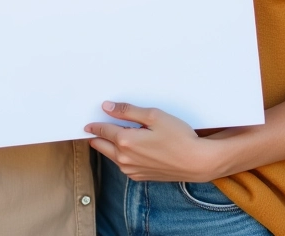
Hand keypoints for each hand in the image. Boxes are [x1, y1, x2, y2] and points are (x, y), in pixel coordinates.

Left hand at [84, 101, 222, 181]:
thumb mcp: (153, 116)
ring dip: (107, 146)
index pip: (103, 130)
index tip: (88, 122)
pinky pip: (122, 165)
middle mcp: (124, 159)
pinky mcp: (139, 176)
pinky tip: (126, 147)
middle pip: (101, 146)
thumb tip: (107, 107)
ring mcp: (131, 170)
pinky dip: (119, 155)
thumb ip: (128, 111)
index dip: (94, 124)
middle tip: (91, 128)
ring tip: (108, 134)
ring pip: (111, 156)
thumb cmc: (178, 136)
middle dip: (95, 136)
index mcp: (125, 141)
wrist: (195, 162)